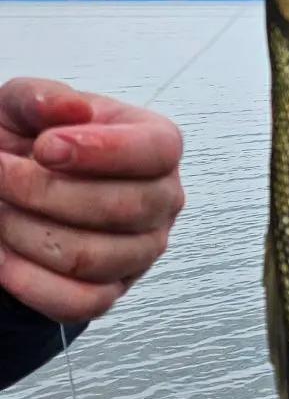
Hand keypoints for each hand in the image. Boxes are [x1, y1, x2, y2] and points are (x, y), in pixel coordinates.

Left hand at [0, 79, 184, 322]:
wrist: (13, 188)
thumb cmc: (30, 144)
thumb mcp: (25, 107)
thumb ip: (43, 96)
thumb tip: (71, 111)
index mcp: (158, 146)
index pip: (158, 152)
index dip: (103, 151)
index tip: (46, 147)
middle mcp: (162, 200)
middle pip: (121, 207)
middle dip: (43, 191)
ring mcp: (142, 250)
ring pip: (90, 257)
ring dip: (26, 233)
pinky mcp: (112, 291)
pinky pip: (77, 302)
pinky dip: (27, 281)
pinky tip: (2, 254)